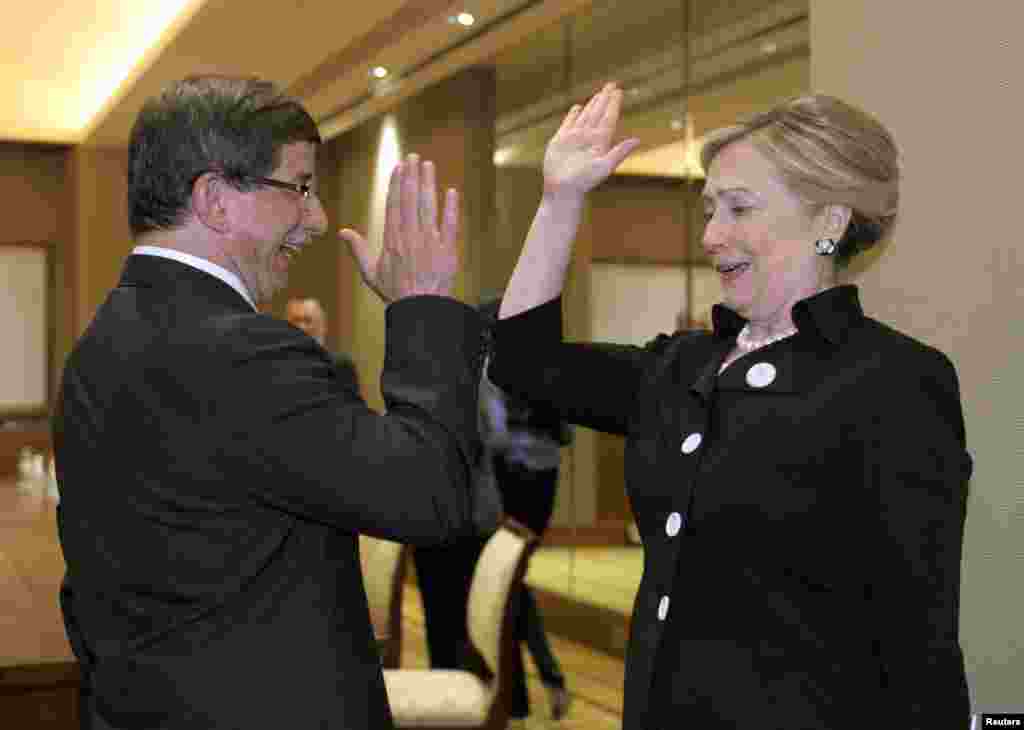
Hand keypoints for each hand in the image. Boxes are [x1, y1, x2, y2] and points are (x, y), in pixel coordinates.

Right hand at [339, 154, 458, 302]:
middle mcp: (411, 237)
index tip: (399, 168)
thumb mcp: (371, 273)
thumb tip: (343, 232)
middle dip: (412, 176)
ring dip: (428, 184)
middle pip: (410, 200)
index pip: (394, 205)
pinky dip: (451, 208)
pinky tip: (451, 192)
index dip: (396, 184)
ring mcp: (430, 242)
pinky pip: (450, 225)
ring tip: (428, 166)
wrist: (421, 309)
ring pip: (428, 207)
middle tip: (414, 157)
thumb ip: (358, 250)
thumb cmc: (396, 292)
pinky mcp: (448, 250)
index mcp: (392, 240)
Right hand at [543, 83, 640, 198]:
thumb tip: (638, 140)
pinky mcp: (560, 141)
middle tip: (612, 85)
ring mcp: (575, 138)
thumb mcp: (604, 167)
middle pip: (599, 114)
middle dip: (605, 99)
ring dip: (593, 104)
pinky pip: (568, 124)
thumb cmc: (584, 182)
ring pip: (586, 116)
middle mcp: (589, 138)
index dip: (614, 105)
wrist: (562, 190)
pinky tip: (577, 108)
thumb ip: (619, 152)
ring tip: (599, 93)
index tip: (619, 91)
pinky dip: (573, 115)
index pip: (609, 118)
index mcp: (600, 142)